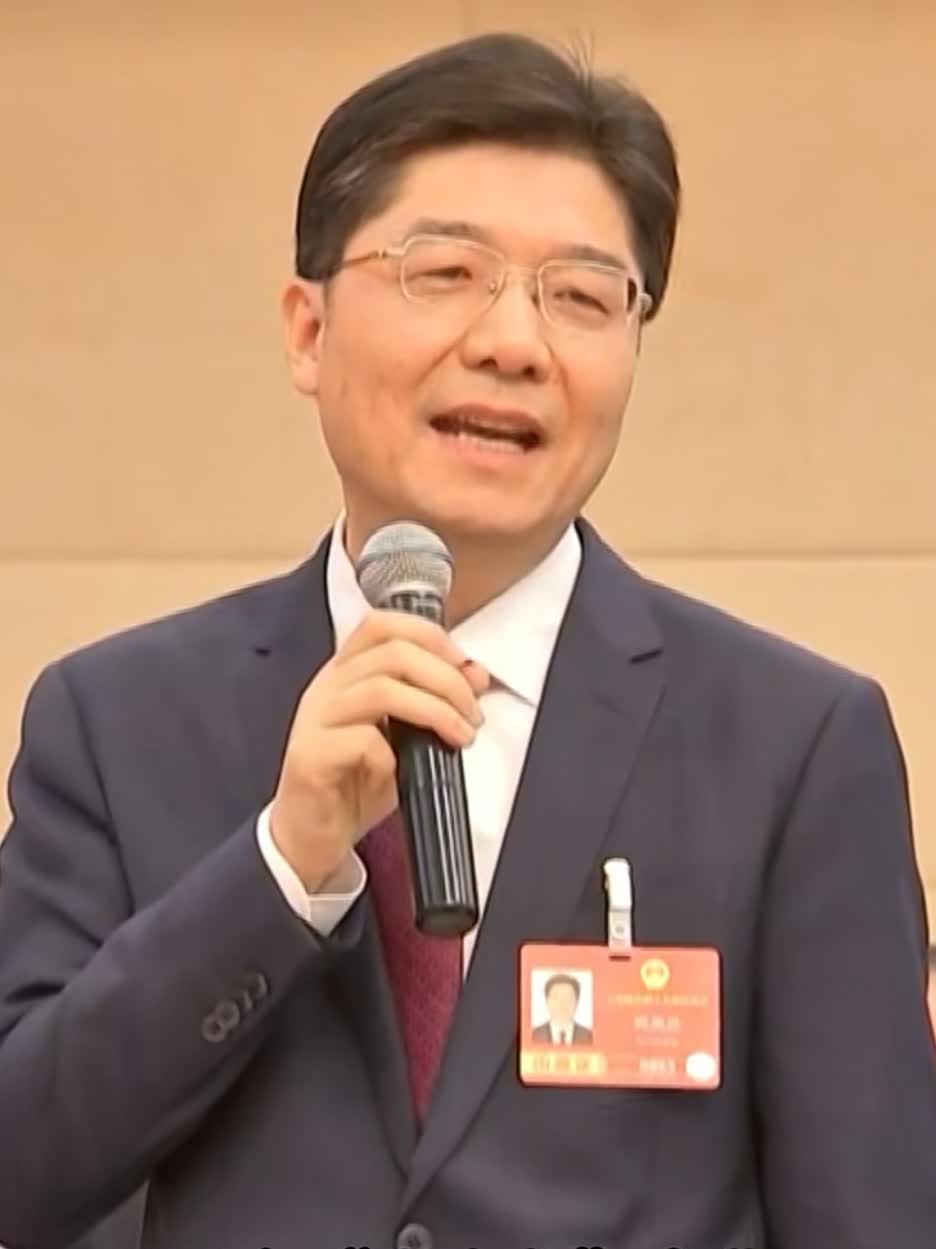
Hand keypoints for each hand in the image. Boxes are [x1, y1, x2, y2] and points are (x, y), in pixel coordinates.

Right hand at [268, 610, 489, 891]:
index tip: (464, 666)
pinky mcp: (310, 758)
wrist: (311, 838)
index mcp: (346, 674)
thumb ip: (437, 702)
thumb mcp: (408, 740)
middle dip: (445, 679)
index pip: (381, 625)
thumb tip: (475, 674)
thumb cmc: (357, 784)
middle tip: (472, 713)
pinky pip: (362, 740)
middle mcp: (326, 687)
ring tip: (459, 737)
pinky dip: (393, 755)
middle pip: (391, 653)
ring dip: (434, 711)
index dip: (429, 636)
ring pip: (380, 689)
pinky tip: (400, 774)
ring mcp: (314, 721)